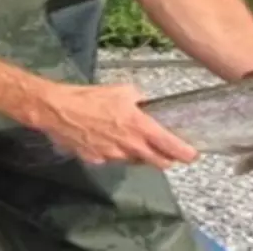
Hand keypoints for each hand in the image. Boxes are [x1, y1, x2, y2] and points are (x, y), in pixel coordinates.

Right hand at [34, 82, 199, 170]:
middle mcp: (129, 146)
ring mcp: (113, 156)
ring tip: (130, 137)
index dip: (184, 153)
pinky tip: (107, 138)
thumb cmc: (92, 97)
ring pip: (134, 160)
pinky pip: (113, 159)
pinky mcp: (97, 161)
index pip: (169, 146)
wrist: (60, 110)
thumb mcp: (122, 91)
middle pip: (157, 162)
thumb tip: (146, 104)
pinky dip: (116, 151)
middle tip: (168, 151)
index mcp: (139, 126)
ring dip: (138, 153)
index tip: (192, 155)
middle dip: (166, 158)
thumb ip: (139, 100)